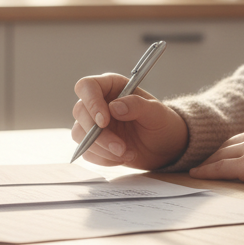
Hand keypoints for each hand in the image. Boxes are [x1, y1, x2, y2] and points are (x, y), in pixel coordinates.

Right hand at [72, 73, 188, 169]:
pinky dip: (104, 158)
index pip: (87, 86)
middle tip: (121, 147)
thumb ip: (137, 105)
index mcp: (112, 86)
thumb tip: (115, 107)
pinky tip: (122, 157)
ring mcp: (93, 123)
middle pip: (80, 112)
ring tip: (127, 153)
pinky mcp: (93, 142)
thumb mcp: (156, 112)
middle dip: (99, 134)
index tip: (104, 121)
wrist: (164, 146)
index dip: (91, 102)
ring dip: (102, 148)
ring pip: (79, 133)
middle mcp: (99, 102)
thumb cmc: (161, 123)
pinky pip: (87, 151)